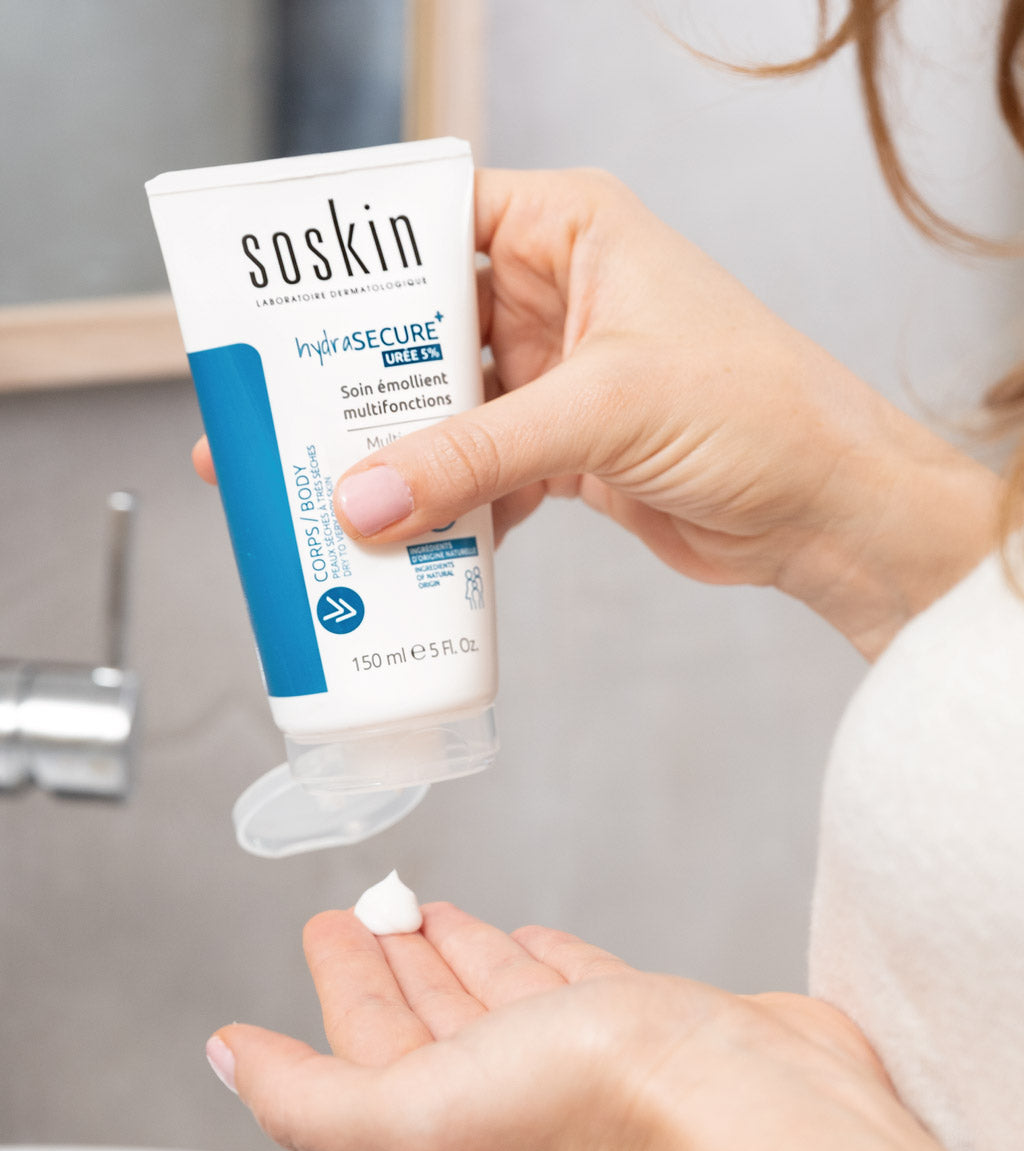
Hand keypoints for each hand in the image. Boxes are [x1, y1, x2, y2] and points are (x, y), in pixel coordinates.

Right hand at [193, 169, 997, 657]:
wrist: (824, 509)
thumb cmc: (757, 411)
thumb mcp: (601, 412)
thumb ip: (475, 455)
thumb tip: (364, 498)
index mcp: (570, 232)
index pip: (435, 220)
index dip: (359, 260)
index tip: (282, 304)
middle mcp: (557, 295)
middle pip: (425, 328)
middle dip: (359, 381)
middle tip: (278, 418)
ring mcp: (558, 378)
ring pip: (447, 410)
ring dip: (399, 456)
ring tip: (325, 491)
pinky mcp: (566, 450)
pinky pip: (480, 473)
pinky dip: (448, 507)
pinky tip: (408, 538)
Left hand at [205, 905, 1022, 1150]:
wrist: (753, 1105)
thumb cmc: (600, 1110)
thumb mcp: (414, 1113)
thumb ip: (308, 1096)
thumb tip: (224, 1059)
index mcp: (447, 1113)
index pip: (371, 1038)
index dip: (342, 980)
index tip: (326, 925)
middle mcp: (510, 1087)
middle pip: (432, 1013)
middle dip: (397, 961)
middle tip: (375, 907)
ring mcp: (580, 1053)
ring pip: (498, 994)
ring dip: (462, 954)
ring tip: (434, 913)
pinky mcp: (641, 1024)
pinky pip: (569, 981)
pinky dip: (536, 958)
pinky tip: (524, 937)